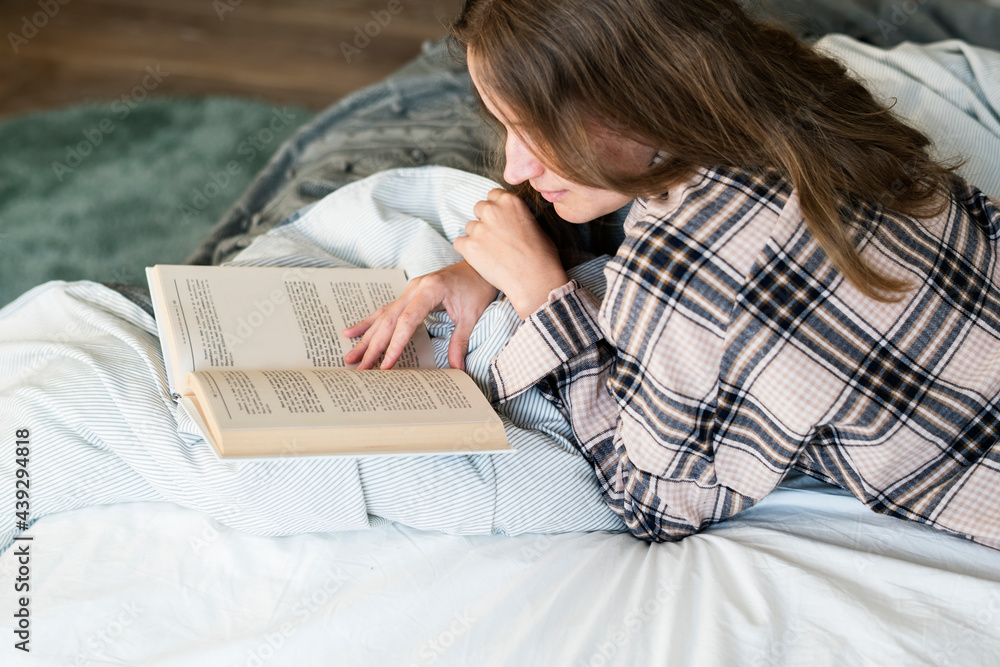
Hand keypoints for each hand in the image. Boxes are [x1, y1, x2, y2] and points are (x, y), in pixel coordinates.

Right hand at [343, 260, 498, 370]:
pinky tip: (351, 333)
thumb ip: (460, 340)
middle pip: (389, 320)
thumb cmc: (477, 286)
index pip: (407, 321)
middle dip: (373, 346)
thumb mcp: (472, 315)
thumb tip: (456, 367)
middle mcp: (414, 288)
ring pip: (383, 316)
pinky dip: (369, 323)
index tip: (386, 365)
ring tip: (350, 356)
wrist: (479, 266)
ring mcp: (409, 290)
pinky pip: (386, 310)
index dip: (395, 344)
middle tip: (359, 367)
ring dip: (366, 338)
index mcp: (429, 289)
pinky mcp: (409, 294)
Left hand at [455, 189, 568, 319]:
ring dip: (476, 237)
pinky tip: (481, 260)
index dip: (496, 209)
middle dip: (485, 221)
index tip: (499, 221)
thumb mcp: (534, 224)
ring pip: (469, 227)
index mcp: (510, 201)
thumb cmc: (541, 256)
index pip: (493, 195)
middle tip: (495, 238)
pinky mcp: (469, 246)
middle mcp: (492, 210)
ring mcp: (479, 228)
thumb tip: (509, 219)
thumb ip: (516, 216)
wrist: (534, 280)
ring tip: (492, 253)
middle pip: (479, 208)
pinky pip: (459, 243)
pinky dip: (467, 251)